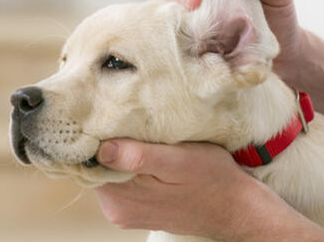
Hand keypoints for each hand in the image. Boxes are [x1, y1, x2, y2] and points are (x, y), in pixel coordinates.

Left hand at [94, 139, 323, 240]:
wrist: (234, 207)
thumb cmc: (212, 178)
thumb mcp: (180, 160)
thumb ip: (139, 156)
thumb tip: (101, 148)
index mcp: (123, 196)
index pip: (88, 159)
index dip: (98, 134)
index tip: (111, 113)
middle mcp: (117, 208)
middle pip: (96, 165)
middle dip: (110, 141)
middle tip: (132, 119)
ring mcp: (126, 210)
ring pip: (109, 170)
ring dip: (122, 151)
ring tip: (145, 136)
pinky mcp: (137, 209)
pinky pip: (123, 180)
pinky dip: (132, 163)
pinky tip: (151, 154)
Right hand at [165, 0, 306, 87]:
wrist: (283, 55)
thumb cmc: (276, 16)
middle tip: (197, 2)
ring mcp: (192, 22)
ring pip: (171, 14)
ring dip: (182, 19)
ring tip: (199, 29)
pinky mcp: (192, 48)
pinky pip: (177, 42)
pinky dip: (185, 43)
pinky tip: (199, 48)